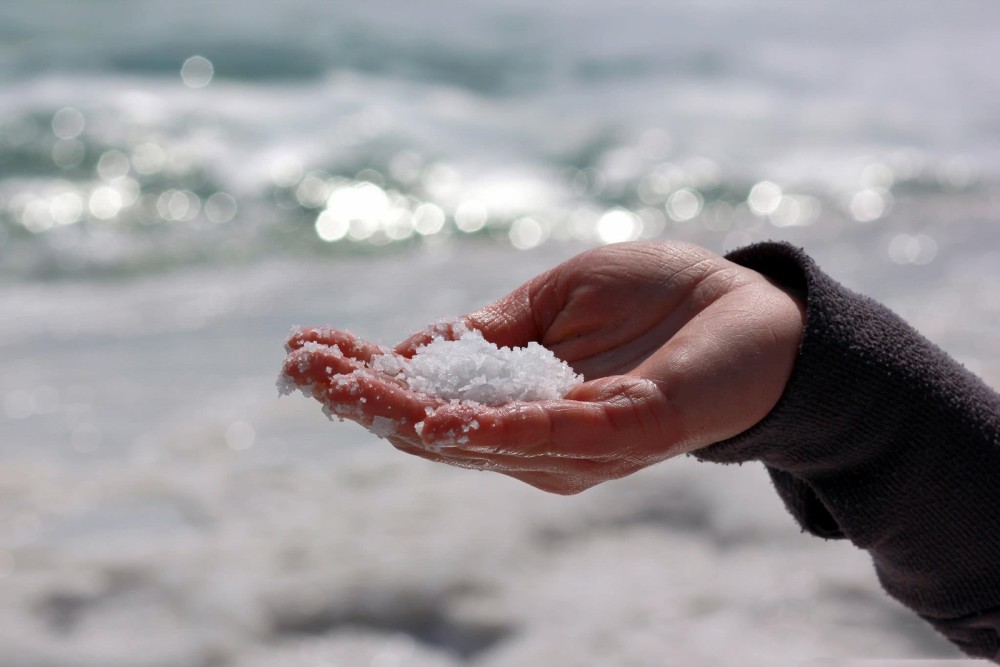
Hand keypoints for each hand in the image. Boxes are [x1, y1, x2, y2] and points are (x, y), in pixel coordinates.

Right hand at [281, 241, 804, 493]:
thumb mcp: (559, 299)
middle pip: (435, 426)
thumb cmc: (662, 302)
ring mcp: (577, 445)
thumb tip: (412, 351)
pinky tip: (430, 411)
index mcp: (521, 400)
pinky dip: (486, 427)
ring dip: (401, 410)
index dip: (366, 377)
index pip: (429, 397)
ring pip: (474, 437)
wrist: (757, 311)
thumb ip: (494, 330)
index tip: (306, 350)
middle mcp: (538, 437)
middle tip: (299, 366)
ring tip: (337, 380)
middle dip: (364, 397)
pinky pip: (545, 434)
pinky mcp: (623, 434)